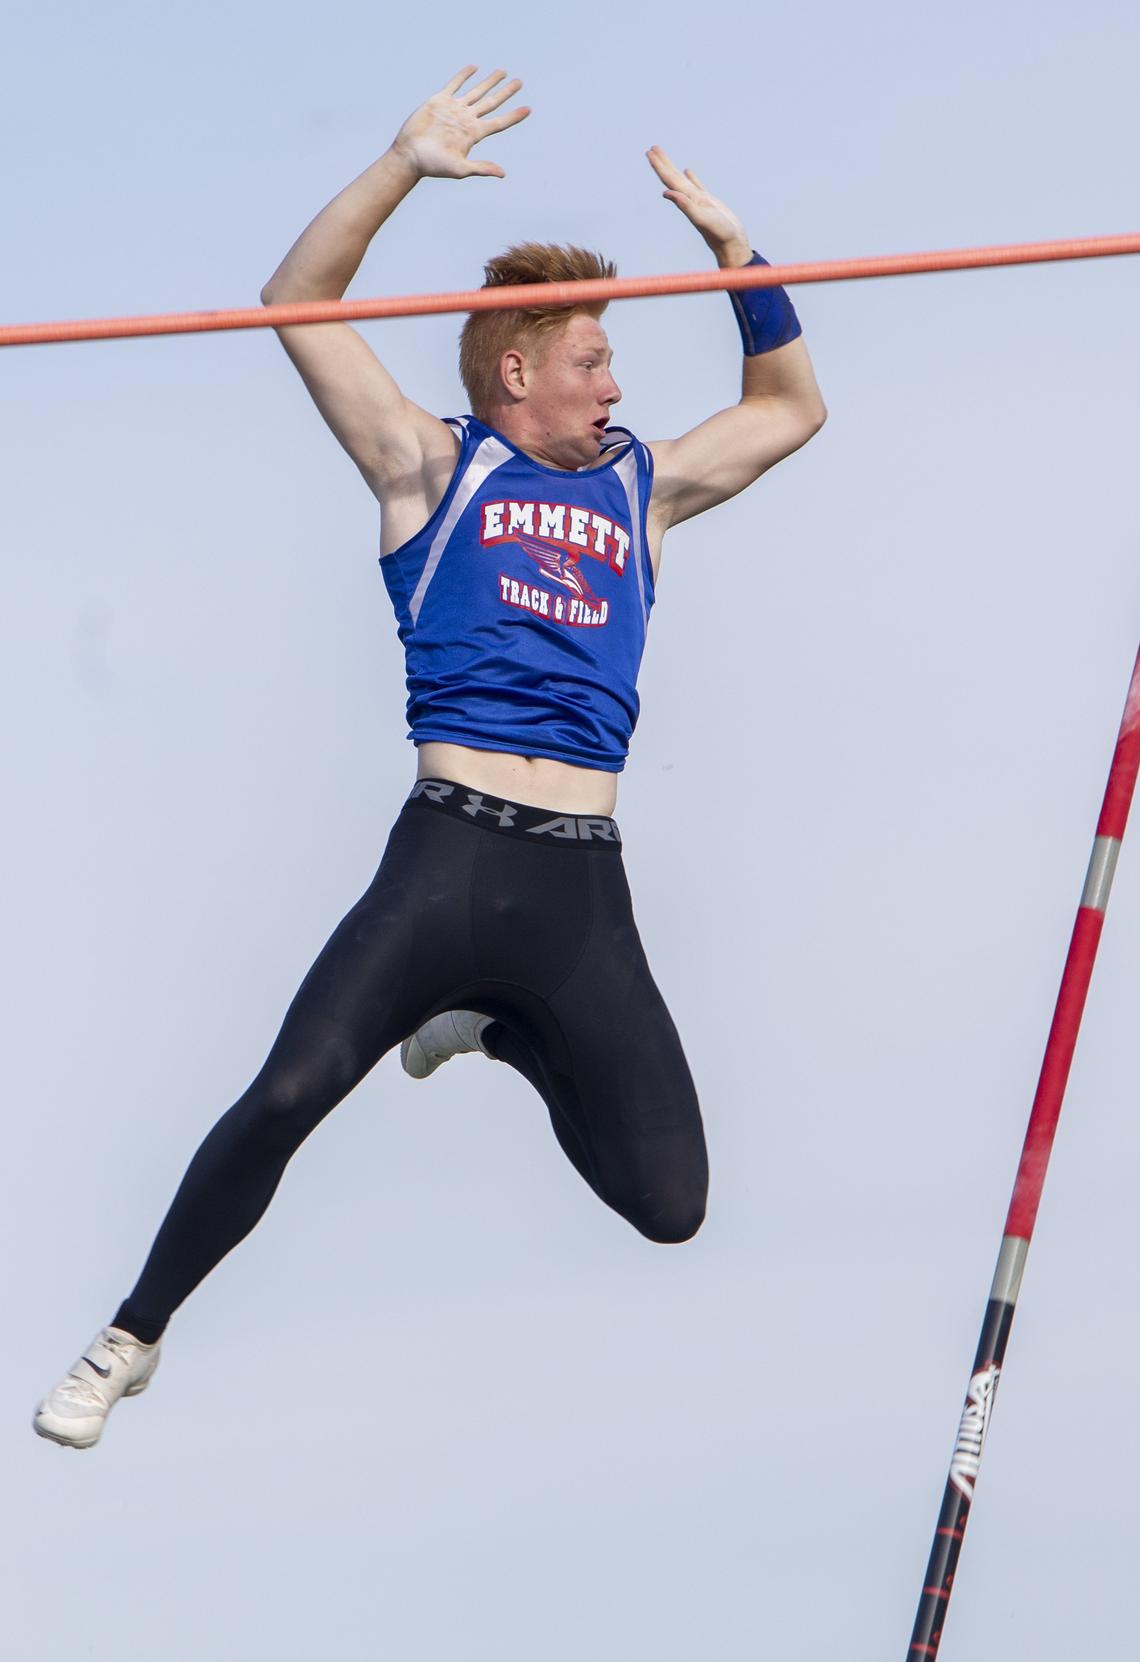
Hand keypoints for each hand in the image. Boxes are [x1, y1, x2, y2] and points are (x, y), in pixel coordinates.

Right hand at [392, 66, 529, 180]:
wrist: (409, 154)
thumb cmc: (433, 166)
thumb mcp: (460, 169)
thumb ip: (481, 168)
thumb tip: (503, 174)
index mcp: (474, 134)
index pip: (499, 122)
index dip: (514, 116)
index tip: (528, 109)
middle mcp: (466, 120)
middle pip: (491, 102)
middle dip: (506, 92)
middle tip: (519, 82)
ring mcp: (454, 109)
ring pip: (476, 91)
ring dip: (490, 81)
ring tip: (503, 72)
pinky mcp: (440, 101)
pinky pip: (455, 84)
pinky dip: (464, 75)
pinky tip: (474, 68)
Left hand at [646, 147, 750, 266]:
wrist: (732, 245)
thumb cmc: (719, 234)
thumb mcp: (701, 218)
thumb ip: (685, 205)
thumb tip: (666, 193)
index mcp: (687, 200)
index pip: (669, 180)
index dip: (659, 166)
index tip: (650, 153)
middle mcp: (690, 199)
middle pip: (672, 177)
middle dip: (662, 163)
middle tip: (652, 148)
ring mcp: (699, 200)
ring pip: (682, 179)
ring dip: (673, 168)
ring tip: (664, 156)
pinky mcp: (709, 202)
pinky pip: (697, 185)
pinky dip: (691, 177)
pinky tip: (687, 171)